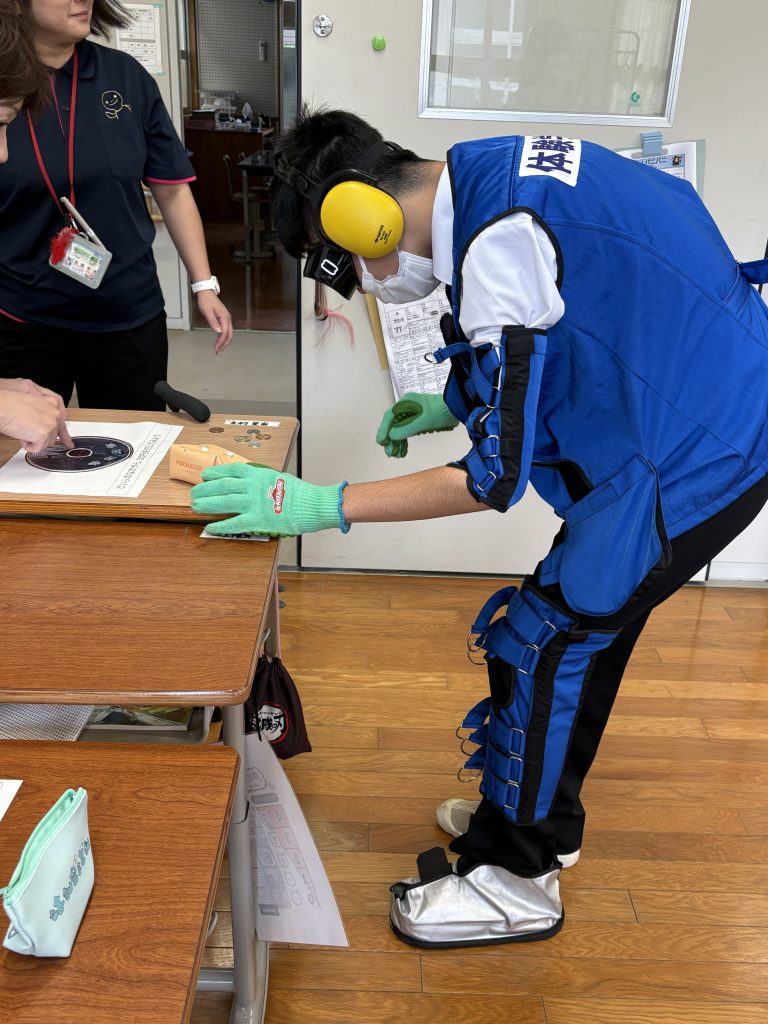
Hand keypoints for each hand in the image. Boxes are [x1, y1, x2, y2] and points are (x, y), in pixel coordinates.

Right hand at [0, 378, 72, 450]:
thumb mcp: (32, 405)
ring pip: (46, 444)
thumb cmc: (10, 405)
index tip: (68, 444)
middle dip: (41, 438)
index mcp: (53, 403)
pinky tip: (22, 436)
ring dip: (33, 441)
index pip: (62, 423)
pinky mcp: (44, 433)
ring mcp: (51, 424)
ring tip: (22, 429)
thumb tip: (45, 427)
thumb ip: (43, 415)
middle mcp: (55, 413)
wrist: (2, 406)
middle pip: (53, 436)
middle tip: (27, 432)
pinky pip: (37, 449)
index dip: (64, 437)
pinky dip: (28, 446)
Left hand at [191, 463, 347, 536]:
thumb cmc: (299, 493)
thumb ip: (260, 479)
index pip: (231, 470)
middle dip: (205, 489)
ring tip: (195, 507)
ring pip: (223, 502)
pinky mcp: (257, 520)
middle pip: (221, 486)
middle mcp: (252, 486)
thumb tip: (247, 483)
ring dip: (206, 504)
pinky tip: (209, 527)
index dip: (215, 473)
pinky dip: (220, 525)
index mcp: (258, 474)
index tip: (205, 476)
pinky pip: (233, 523)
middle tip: (194, 493)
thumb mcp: (278, 477)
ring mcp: (253, 503)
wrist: (313, 505)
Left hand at [196, 291, 233, 352]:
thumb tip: (218, 332)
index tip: (216, 349)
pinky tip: (218, 340)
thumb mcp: (207, 312)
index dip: (221, 343)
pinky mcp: (224, 319)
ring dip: (224, 342)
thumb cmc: (206, 301)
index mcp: (225, 318)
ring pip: (228, 333)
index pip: (225, 334)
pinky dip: (223, 337)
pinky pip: (226, 330)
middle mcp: (228, 319)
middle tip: (217, 351)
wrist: (206, 293)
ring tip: (217, 348)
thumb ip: (213, 322)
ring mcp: (226, 319)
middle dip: (224, 344)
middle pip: (229, 335)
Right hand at [376, 392, 457, 457]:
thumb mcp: (423, 421)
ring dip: (397, 443)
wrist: (456, 410)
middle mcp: (407, 407)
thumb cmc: (442, 411)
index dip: (383, 430)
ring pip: (399, 430)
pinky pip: (406, 432)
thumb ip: (406, 429)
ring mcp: (412, 414)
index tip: (381, 441)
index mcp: (406, 402)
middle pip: (393, 424)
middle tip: (390, 452)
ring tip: (396, 455)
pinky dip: (404, 442)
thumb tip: (392, 436)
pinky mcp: (417, 421)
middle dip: (391, 439)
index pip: (390, 416)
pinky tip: (403, 451)